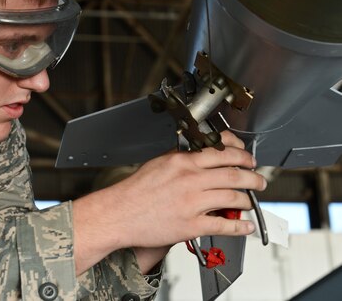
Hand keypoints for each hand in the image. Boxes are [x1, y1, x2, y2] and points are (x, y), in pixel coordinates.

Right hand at [108, 131, 264, 247]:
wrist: (119, 213)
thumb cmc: (135, 190)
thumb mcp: (159, 163)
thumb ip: (182, 158)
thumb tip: (201, 155)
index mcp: (182, 161)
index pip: (222, 152)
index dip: (242, 155)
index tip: (248, 159)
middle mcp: (190, 179)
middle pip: (234, 175)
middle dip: (253, 178)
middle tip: (258, 180)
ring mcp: (192, 203)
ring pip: (234, 198)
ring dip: (248, 201)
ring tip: (250, 202)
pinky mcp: (190, 225)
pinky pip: (224, 225)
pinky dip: (239, 226)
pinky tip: (244, 226)